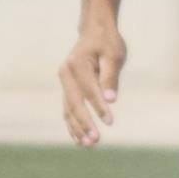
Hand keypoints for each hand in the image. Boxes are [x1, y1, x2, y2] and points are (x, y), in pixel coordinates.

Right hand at [58, 20, 124, 145]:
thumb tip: (111, 100)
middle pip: (74, 103)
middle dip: (84, 123)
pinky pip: (68, 109)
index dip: (99, 107)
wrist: (94, 32)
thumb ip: (111, 77)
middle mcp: (66, 74)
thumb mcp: (114, 55)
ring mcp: (64, 82)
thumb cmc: (107, 42)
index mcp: (77, 64)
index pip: (89, 90)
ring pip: (68, 109)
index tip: (110, 121)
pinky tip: (79, 139)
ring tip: (88, 145)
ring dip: (77, 128)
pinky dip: (73, 124)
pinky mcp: (67, 88)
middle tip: (95, 140)